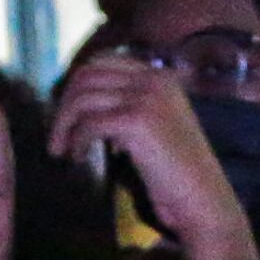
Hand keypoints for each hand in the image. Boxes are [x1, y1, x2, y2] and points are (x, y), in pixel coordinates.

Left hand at [52, 49, 241, 255]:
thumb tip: (82, 102)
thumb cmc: (177, 171)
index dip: (76, 85)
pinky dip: (77, 141)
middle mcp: (154, 79)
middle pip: (87, 76)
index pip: (103, 62)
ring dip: (63, 126)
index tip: (66, 113)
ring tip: (61, 150)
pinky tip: (78, 157)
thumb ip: (127, 105)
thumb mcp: (155, 125)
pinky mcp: (137, 121)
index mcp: (160, 76)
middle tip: (57, 135)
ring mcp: (147, 97)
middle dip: (63, 105)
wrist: (202, 197)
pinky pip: (89, 123)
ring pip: (82, 99)